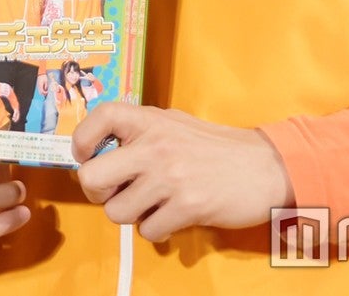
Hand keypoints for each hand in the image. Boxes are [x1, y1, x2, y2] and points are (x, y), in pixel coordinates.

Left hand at [71, 104, 292, 241]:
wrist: (265, 167)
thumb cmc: (216, 148)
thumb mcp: (174, 125)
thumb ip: (140, 133)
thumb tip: (98, 149)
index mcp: (150, 121)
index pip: (101, 117)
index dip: (82, 139)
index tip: (87, 155)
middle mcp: (155, 146)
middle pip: (91, 178)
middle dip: (96, 193)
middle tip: (114, 192)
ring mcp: (170, 177)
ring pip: (116, 212)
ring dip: (130, 215)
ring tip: (151, 205)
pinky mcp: (188, 206)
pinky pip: (147, 231)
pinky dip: (156, 230)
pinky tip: (171, 217)